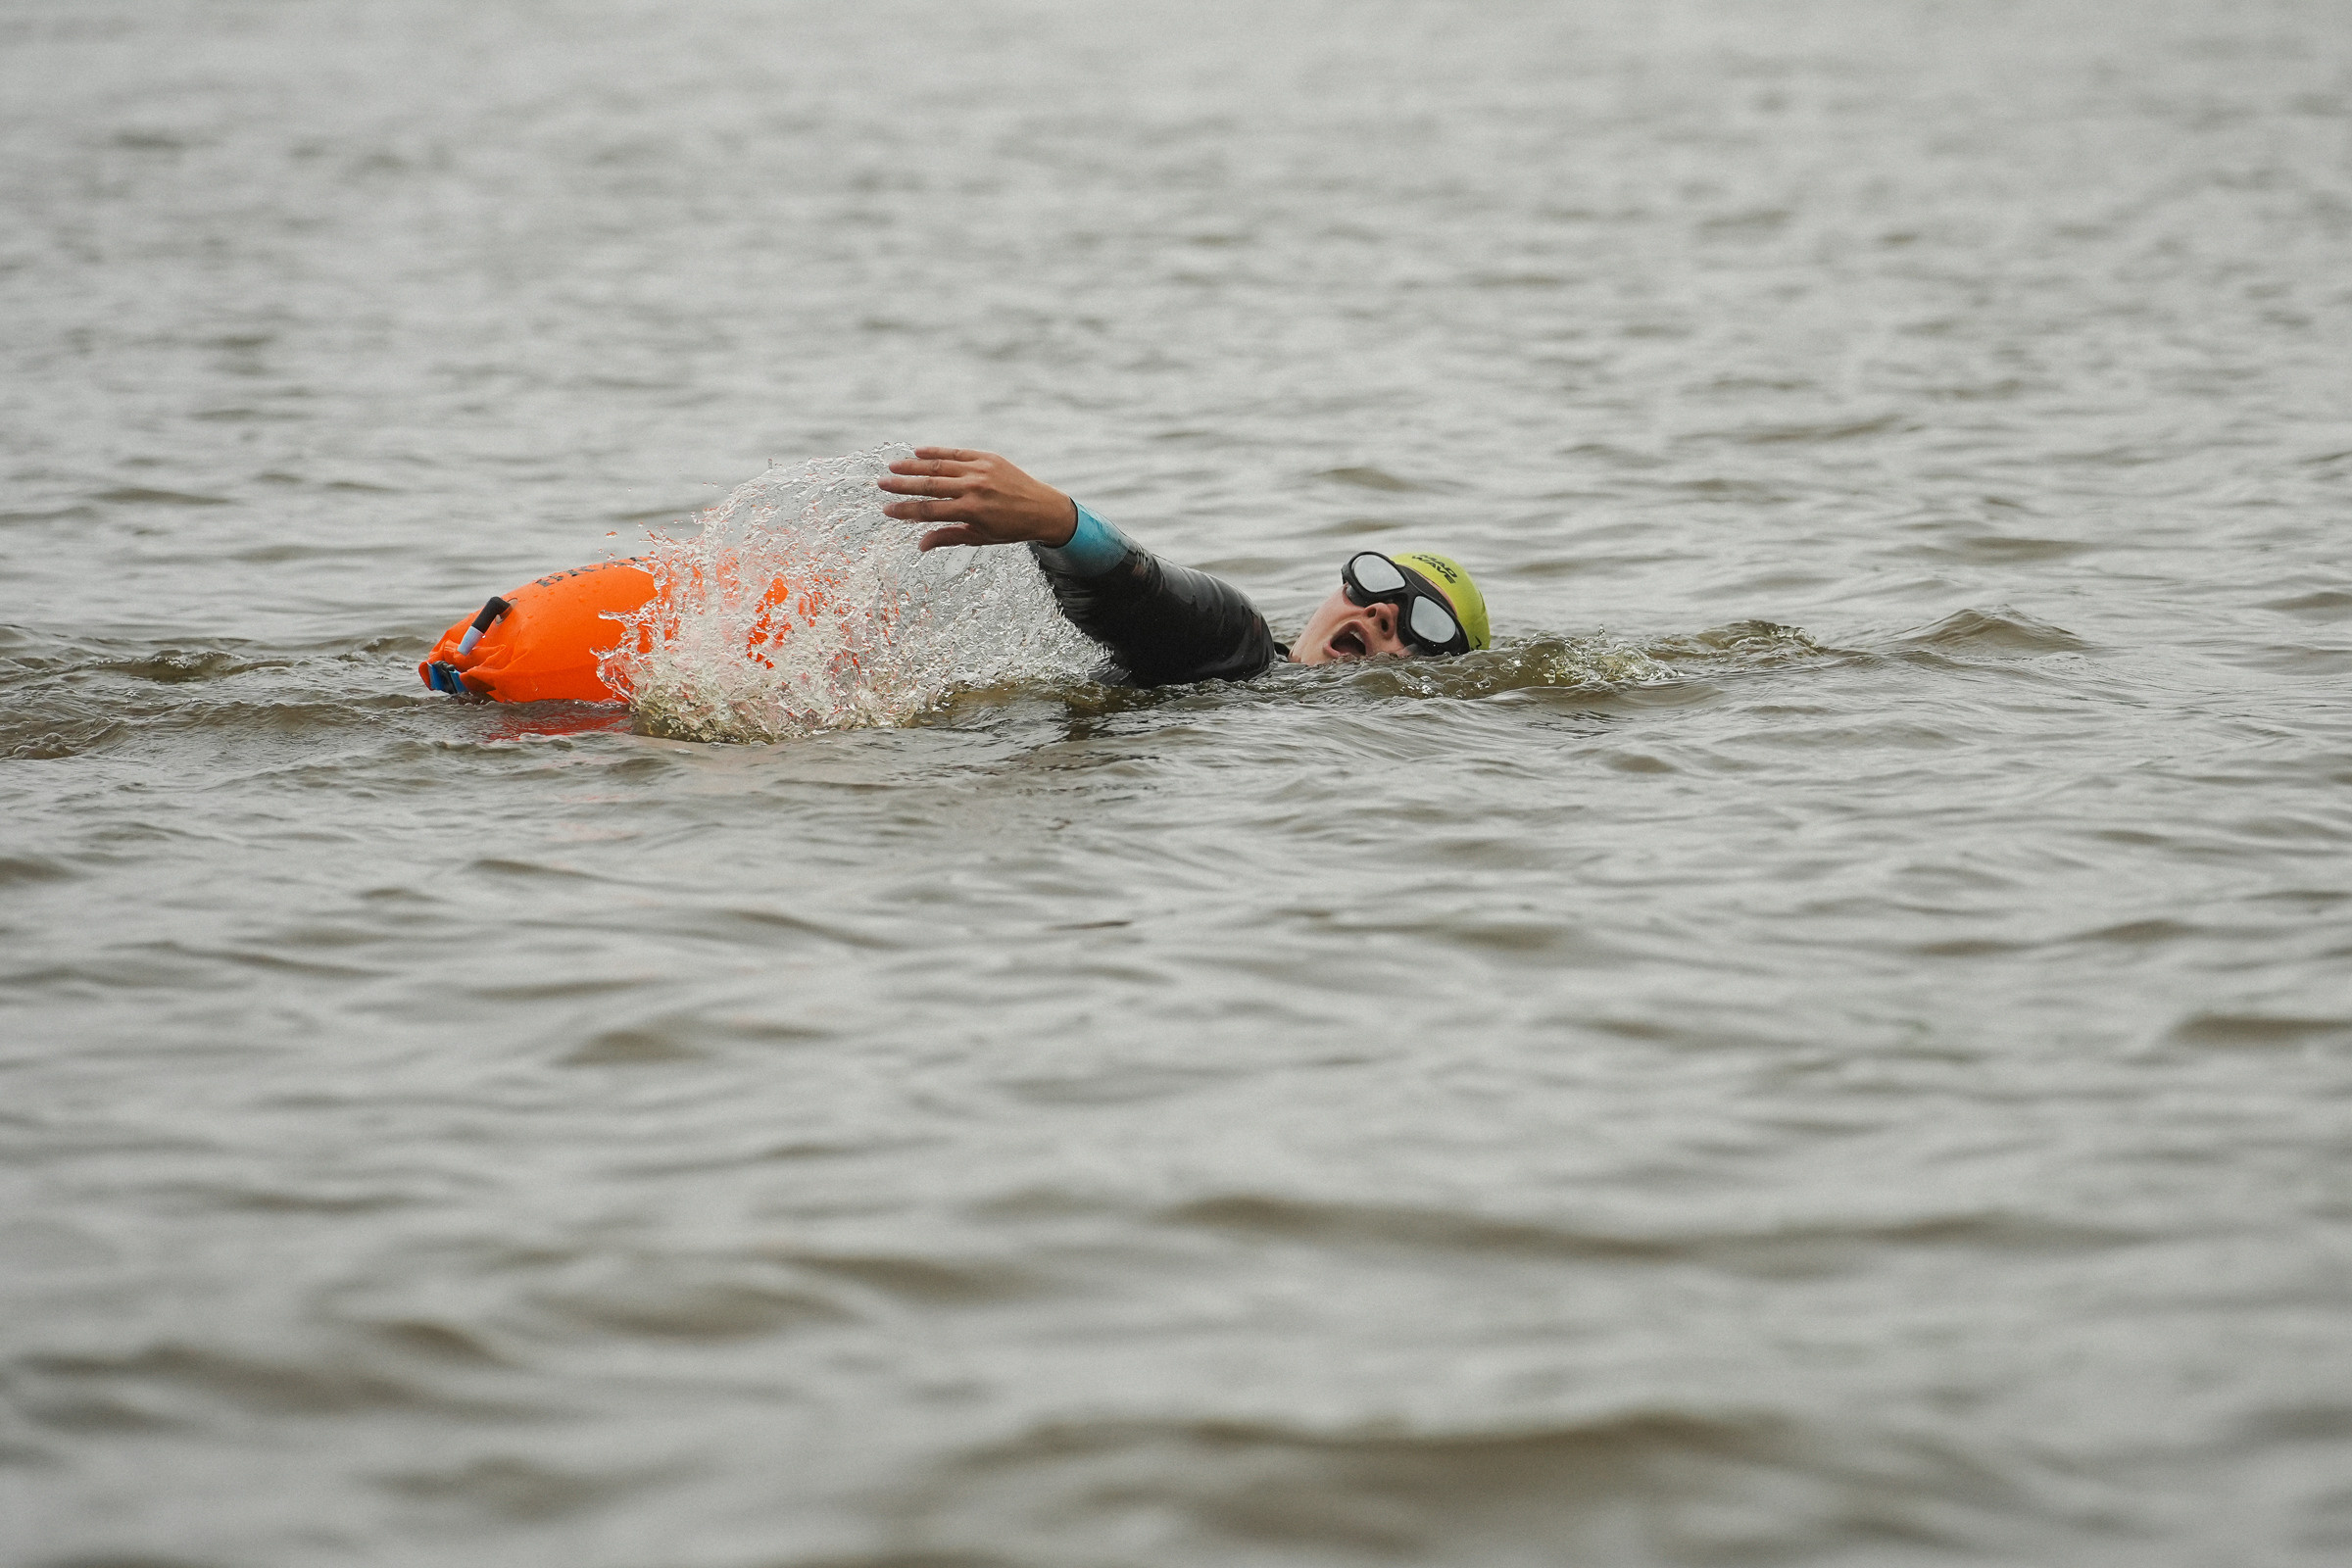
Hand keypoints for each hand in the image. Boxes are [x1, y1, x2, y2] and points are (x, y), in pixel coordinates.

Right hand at [878, 448, 1078, 551]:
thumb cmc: (1011, 529)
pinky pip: (957, 452)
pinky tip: (918, 452)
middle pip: (929, 485)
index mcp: (971, 511)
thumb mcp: (980, 537)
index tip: (887, 509)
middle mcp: (974, 488)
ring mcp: (981, 470)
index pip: (929, 510)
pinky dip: (937, 451)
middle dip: (902, 485)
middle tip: (881, 483)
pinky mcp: (988, 457)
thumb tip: (920, 545)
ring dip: (913, 465)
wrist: (1044, 509)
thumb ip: (949, 537)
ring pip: (940, 465)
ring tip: (893, 466)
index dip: (905, 510)